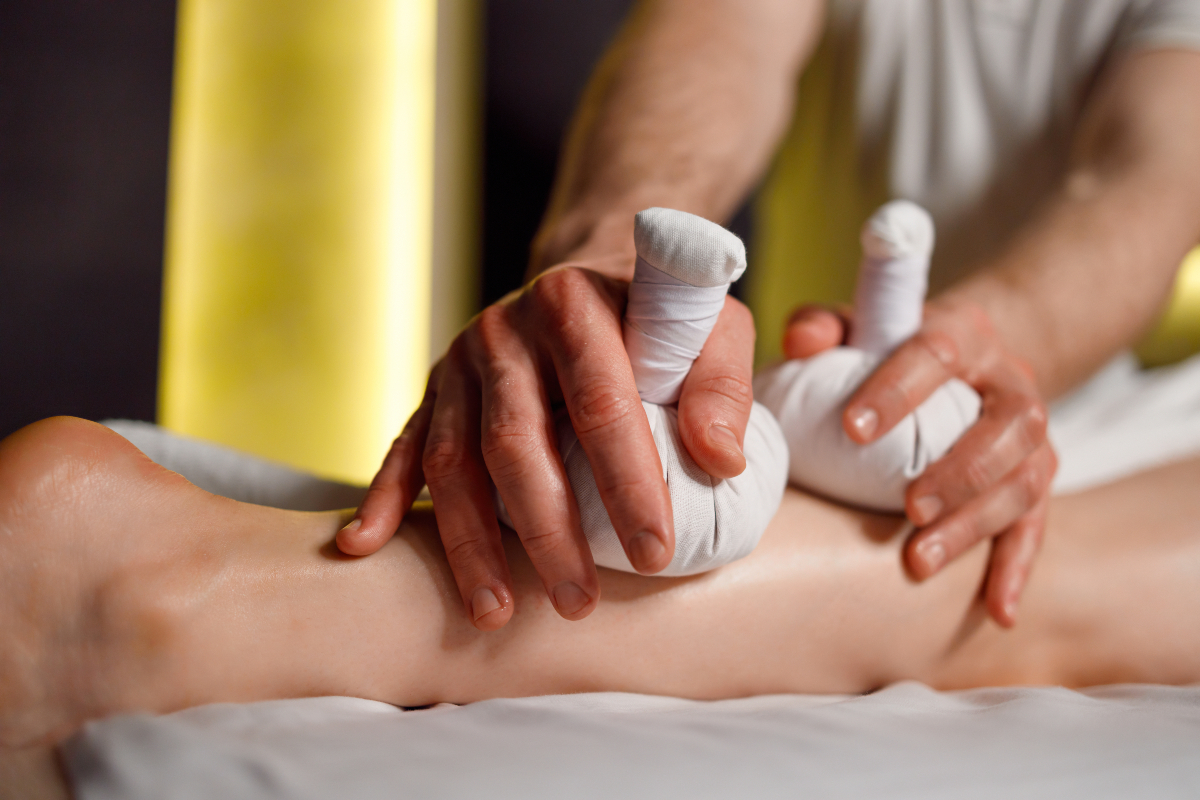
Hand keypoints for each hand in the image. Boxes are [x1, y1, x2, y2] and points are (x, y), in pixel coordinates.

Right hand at [338, 266, 755, 630]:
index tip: (653, 552)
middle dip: (545, 531)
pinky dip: (385, 497)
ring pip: (454, 460)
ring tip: (495, 612)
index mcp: (574, 306)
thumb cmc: (655, 319)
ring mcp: (460, 362)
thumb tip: (720, 462)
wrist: (582, 281)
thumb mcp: (709, 326)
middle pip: (516, 443)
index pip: (601, 402)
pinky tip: (365, 545)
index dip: (627, 481)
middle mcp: (506, 332)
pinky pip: (403, 446)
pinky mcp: (434, 389)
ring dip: (471, 542)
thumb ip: (720, 384)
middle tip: (578, 603)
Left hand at [784, 301, 1056, 627]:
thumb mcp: (860, 325)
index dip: (898, 390)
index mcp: (965, 334)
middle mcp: (1011, 382)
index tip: (852, 430)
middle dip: (959, 471)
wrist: (972, 357)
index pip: (938, 354)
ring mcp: (1034, 434)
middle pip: (1005, 426)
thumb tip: (797, 342)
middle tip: (908, 508)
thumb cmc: (895, 346)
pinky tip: (998, 612)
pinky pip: (1038, 524)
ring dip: (975, 525)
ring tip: (919, 560)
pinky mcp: (1040, 478)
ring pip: (1025, 481)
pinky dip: (1017, 568)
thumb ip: (825, 327)